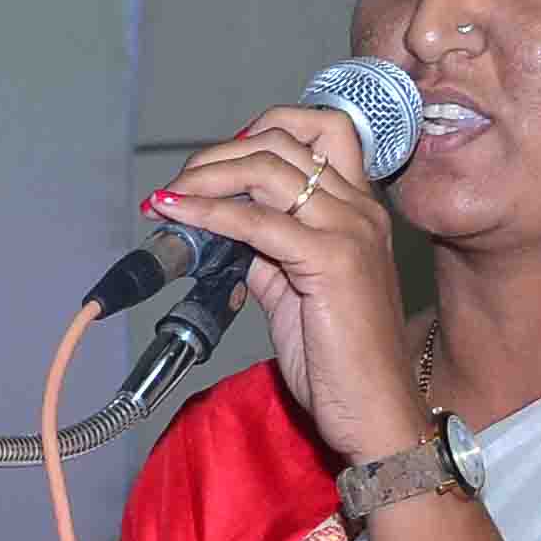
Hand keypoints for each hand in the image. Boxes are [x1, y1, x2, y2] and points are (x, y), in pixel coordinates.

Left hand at [143, 102, 427, 463]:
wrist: (373, 409)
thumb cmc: (338, 359)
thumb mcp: (296, 291)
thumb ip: (267, 254)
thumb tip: (225, 232)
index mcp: (358, 209)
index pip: (317, 130)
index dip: (259, 133)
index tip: (212, 165)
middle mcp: (360, 208)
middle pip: (283, 141)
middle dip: (217, 154)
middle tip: (176, 184)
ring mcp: (350, 230)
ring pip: (268, 168)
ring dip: (205, 176)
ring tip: (167, 197)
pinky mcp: (331, 261)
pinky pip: (257, 221)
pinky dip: (208, 212)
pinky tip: (177, 214)